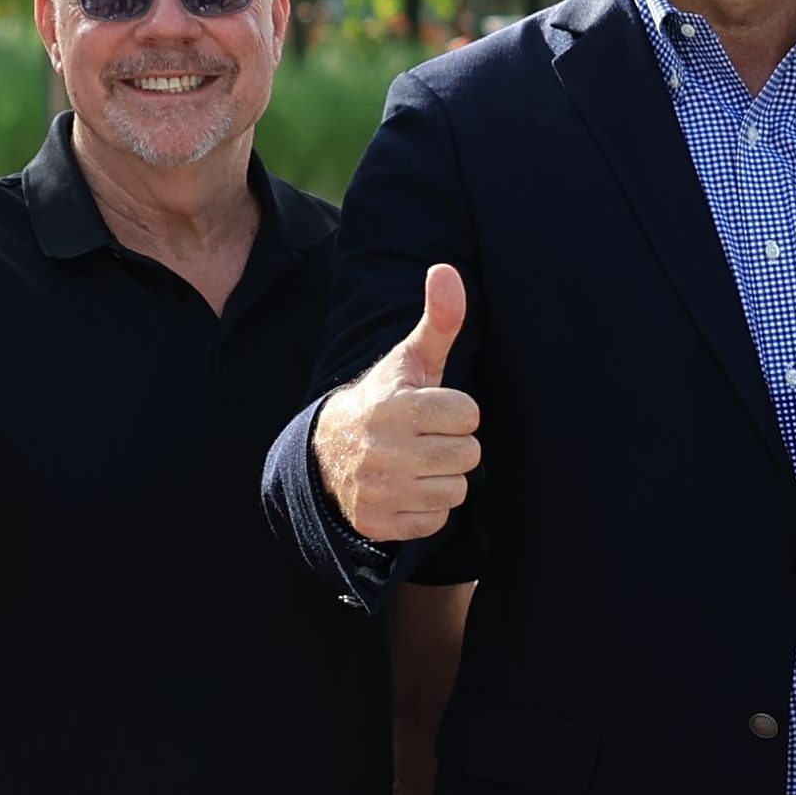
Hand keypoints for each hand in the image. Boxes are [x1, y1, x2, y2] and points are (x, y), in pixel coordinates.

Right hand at [313, 265, 482, 542]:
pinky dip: (427, 509)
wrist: (326, 454)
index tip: (433, 410)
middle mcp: (386, 450)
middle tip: (426, 438)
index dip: (457, 411)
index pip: (469, 414)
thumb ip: (438, 320)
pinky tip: (407, 489)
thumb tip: (446, 271)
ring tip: (418, 463)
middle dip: (454, 446)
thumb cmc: (384, 401)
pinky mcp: (379, 523)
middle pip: (469, 455)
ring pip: (456, 491)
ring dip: (443, 478)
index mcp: (396, 407)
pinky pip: (436, 522)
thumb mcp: (410, 360)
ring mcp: (381, 490)